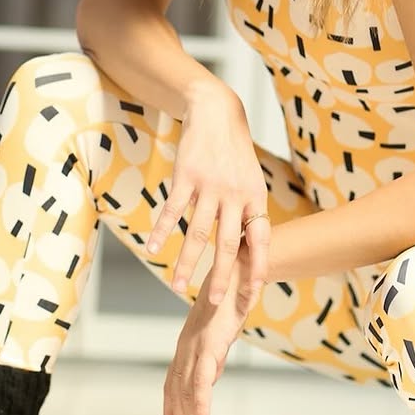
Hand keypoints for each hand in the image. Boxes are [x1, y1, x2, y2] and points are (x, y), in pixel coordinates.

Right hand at [144, 83, 270, 307]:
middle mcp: (235, 195)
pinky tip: (153, 248)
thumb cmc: (235, 154)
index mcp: (255, 198)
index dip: (257, 267)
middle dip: (221, 276)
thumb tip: (246, 252)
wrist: (217, 112)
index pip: (261, 240)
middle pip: (228, 243)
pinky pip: (173, 209)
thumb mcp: (252, 181)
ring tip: (177, 287)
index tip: (252, 295)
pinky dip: (163, 230)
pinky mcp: (187, 176)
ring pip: (198, 232)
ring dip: (186, 262)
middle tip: (214, 302)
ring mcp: (210, 186)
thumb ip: (248, 214)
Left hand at [163, 264, 248, 414]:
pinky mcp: (209, 345)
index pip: (174, 381)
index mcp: (188, 343)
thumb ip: (214, 351)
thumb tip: (213, 371)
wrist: (240, 267)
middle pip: (177, 392)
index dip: (172, 407)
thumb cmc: (232, 294)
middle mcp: (187, 346)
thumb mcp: (221, 328)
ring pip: (187, 393)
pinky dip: (198, 406)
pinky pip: (200, 383)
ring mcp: (195, 346)